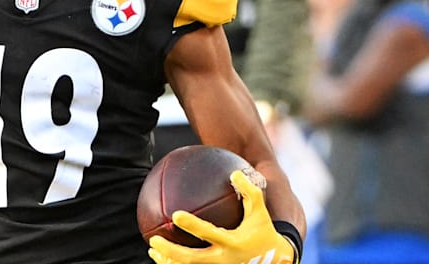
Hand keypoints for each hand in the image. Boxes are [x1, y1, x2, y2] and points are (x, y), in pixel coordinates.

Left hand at [148, 170, 295, 263]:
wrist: (275, 261)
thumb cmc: (263, 232)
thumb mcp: (260, 212)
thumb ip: (250, 192)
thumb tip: (235, 173)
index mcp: (233, 243)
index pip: (209, 233)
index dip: (192, 225)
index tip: (176, 215)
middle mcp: (224, 260)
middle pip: (192, 259)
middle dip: (171, 252)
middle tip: (154, 240)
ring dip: (169, 263)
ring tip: (153, 252)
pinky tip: (163, 260)